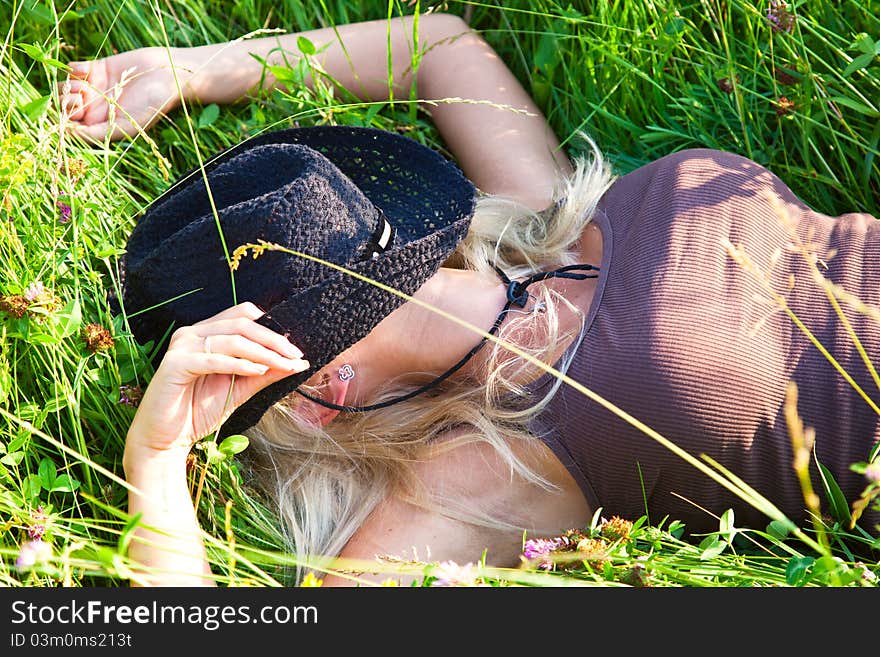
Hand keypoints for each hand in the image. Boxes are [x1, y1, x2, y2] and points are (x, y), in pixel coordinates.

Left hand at [59, 46, 185, 141]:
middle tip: (79, 99)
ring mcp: (94, 88)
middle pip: (64, 107)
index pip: (72, 128)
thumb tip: (68, 135)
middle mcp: (96, 108)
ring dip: (68, 85)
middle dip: (65, 103)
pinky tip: (88, 70)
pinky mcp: (96, 69)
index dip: (64, 123)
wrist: (168, 75)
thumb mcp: (127, 125)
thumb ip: (98, 133)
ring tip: (84, 85)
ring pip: (65, 87)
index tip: (68, 116)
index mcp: (102, 126)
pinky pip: (73, 69)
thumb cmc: (154, 105)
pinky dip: (74, 69)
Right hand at [124, 302, 309, 464]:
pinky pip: (213, 359)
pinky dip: (239, 364)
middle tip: (295, 355)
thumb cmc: (197, 412)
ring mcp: (181, 346)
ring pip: (231, 339)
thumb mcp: (240, 389)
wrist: (165, 440)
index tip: (295, 348)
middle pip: (241, 324)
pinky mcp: (174, 364)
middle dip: (273, 340)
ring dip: (262, 352)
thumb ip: (265, 374)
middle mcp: (192, 333)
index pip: (243, 316)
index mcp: (205, 333)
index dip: (271, 329)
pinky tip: (258, 370)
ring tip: (283, 364)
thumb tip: (300, 363)